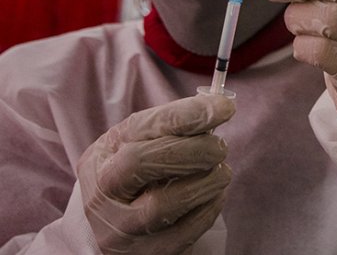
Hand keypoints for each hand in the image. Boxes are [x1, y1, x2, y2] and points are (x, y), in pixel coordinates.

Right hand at [77, 94, 234, 253]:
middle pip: (142, 163)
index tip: (224, 107)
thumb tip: (218, 106)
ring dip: (207, 181)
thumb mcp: (138, 146)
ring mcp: (121, 228)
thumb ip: (172, 126)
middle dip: (193, 149)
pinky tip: (215, 194)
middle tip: (220, 146)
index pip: (142, 128)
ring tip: (220, 171)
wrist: (108, 231)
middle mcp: (103, 192)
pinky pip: (186, 232)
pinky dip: (209, 208)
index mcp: (102, 155)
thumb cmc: (133, 178)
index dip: (187, 115)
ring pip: (166, 203)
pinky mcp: (147, 254)